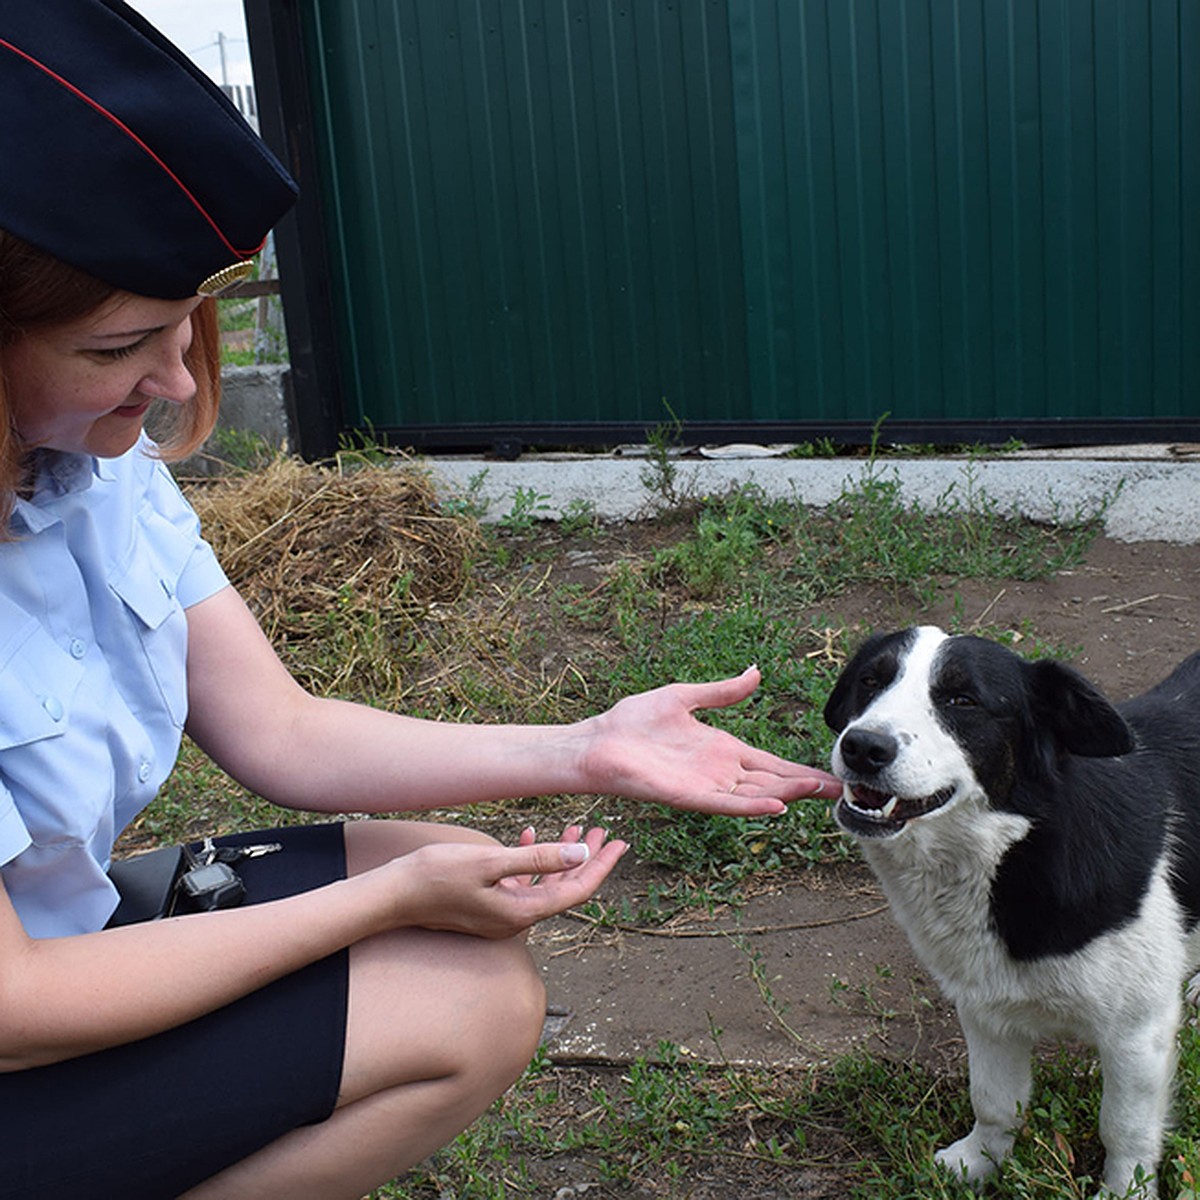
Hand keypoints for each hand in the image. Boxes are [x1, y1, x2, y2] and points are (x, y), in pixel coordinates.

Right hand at [385, 826, 625, 939]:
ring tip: (576, 827)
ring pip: (545, 884)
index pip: (577, 889)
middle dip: (588, 858)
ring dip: (561, 856)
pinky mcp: (486, 907)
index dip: (602, 865)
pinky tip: (527, 835)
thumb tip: (580, 856)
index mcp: (522, 912)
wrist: (393, 896)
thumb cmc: (437, 875)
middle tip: (606, 831)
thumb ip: (536, 859)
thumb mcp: (490, 862)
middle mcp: (516, 920)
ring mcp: (500, 915)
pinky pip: (520, 884)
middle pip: (565, 888)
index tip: (620, 842)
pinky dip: (530, 861)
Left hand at [577, 667, 841, 815]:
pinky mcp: (686, 796)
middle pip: (771, 780)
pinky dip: (750, 804)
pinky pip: (724, 803)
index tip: (832, 773)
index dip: (799, 768)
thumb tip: (755, 673)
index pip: (769, 762)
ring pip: (755, 793)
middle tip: (843, 789)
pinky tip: (776, 805)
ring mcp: (704, 786)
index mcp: (721, 750)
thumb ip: (722, 691)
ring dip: (787, 794)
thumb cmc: (632, 721)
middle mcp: (719, 771)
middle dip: (806, 785)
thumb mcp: (685, 696)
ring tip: (821, 795)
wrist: (596, 741)